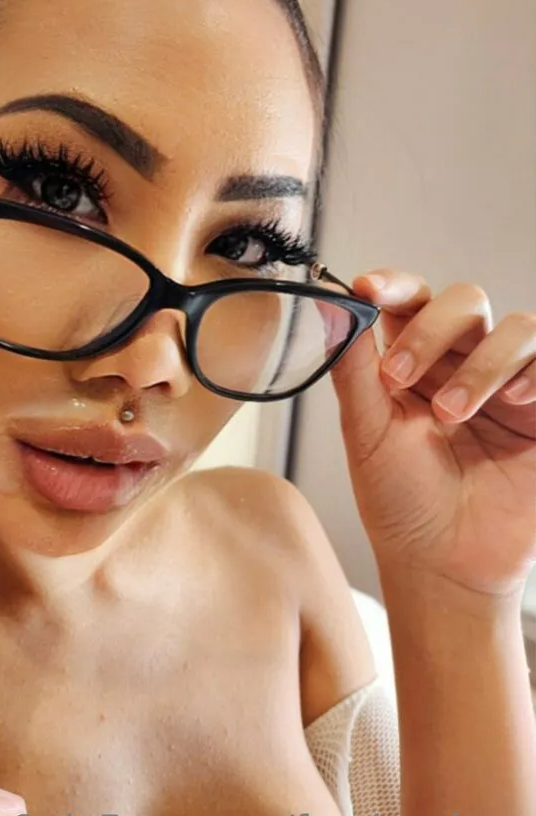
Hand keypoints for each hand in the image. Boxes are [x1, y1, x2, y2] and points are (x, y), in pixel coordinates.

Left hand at [328, 270, 535, 599]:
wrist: (443, 565)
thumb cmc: (399, 500)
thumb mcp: (365, 432)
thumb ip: (354, 368)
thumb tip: (333, 307)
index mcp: (411, 361)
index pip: (409, 301)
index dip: (393, 284)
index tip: (369, 288)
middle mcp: (460, 363)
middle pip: (463, 302)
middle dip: (430, 329)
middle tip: (399, 375)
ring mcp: (505, 385)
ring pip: (515, 328)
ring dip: (480, 364)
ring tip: (449, 413)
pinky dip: (532, 373)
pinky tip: (512, 402)